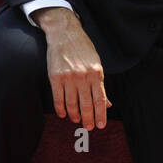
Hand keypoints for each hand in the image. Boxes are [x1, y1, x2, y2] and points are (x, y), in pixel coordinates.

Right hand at [37, 7, 110, 129]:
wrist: (65, 34)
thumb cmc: (84, 49)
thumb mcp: (97, 64)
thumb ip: (101, 85)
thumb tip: (107, 104)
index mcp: (97, 74)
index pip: (100, 100)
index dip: (101, 115)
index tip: (101, 125)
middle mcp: (83, 77)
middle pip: (87, 104)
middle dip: (88, 118)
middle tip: (89, 128)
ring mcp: (69, 77)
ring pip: (72, 103)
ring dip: (75, 115)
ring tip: (77, 121)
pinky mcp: (55, 77)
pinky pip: (58, 98)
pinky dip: (60, 108)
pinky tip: (63, 114)